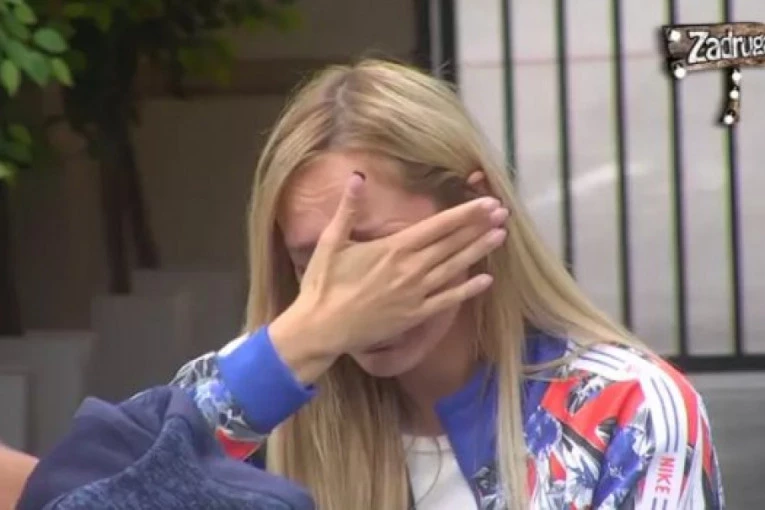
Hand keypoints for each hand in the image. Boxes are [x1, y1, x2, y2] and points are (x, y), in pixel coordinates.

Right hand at [269, 172, 507, 382]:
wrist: (321, 329)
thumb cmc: (323, 284)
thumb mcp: (331, 241)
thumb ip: (348, 209)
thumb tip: (356, 177)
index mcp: (393, 248)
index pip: (438, 226)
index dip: (465, 214)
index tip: (487, 202)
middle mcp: (410, 269)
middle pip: (452, 244)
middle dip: (479, 227)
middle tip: (504, 212)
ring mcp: (415, 294)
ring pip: (454, 269)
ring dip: (479, 252)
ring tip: (501, 237)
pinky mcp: (414, 315)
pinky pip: (447, 301)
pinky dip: (467, 290)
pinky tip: (486, 281)